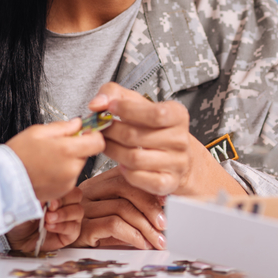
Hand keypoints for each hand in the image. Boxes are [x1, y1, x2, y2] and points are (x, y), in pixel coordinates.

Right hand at [6, 118, 104, 202]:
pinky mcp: (63, 192)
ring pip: (78, 166)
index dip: (93, 135)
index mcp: (67, 150)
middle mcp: (71, 168)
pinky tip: (46, 169)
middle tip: (57, 145)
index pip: (98, 142)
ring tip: (48, 158)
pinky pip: (70, 178)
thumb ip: (63, 127)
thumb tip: (77, 124)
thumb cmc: (18, 155)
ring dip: (69, 161)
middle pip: (87, 154)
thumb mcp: (37, 132)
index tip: (84, 133)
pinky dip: (62, 172)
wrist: (4, 181)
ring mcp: (68, 182)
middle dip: (77, 148)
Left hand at [6, 187, 84, 252]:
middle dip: (63, 201)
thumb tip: (46, 196)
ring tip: (48, 219)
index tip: (49, 198)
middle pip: (76, 196)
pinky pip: (74, 228)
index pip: (68, 185)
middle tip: (50, 208)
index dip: (60, 190)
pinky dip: (62, 227)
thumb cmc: (21, 217)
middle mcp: (65, 204)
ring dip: (63, 215)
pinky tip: (49, 227)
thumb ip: (37, 197)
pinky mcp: (70, 234)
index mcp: (56, 192)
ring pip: (78, 211)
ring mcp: (69, 218)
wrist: (16, 236)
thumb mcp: (26, 204)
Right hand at [70, 168, 165, 249]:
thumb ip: (133, 208)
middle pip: (126, 188)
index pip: (128, 177)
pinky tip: (141, 244)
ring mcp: (84, 208)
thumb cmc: (94, 232)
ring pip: (122, 208)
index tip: (166, 203)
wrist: (60, 246)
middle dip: (150, 208)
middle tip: (164, 225)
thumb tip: (162, 213)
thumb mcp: (116, 216)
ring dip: (146, 227)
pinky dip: (133, 235)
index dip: (149, 189)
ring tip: (157, 240)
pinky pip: (113, 225)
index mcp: (100, 182)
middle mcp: (90, 191)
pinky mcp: (81, 227)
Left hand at [89, 83, 247, 197]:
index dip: (127, 110)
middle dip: (111, 131)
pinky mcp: (167, 183)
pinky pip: (138, 178)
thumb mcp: (140, 103)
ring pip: (134, 159)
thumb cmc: (154, 127)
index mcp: (177, 116)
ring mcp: (176, 164)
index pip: (155, 113)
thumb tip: (97, 104)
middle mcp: (180, 140)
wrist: (176, 155)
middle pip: (136, 136)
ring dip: (113, 151)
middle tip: (100, 128)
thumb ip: (115, 94)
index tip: (110, 108)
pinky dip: (124, 170)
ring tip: (106, 144)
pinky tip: (121, 162)